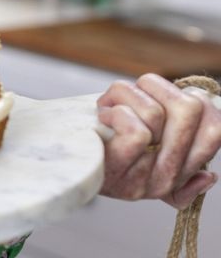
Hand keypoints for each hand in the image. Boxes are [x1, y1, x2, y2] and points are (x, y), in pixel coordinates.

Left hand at [96, 73, 220, 208]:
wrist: (61, 166)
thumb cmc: (101, 154)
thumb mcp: (142, 165)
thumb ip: (179, 172)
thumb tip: (208, 175)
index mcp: (178, 173)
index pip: (216, 130)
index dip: (200, 102)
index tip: (169, 96)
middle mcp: (165, 178)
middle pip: (190, 109)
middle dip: (160, 88)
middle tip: (138, 91)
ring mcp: (142, 176)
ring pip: (155, 112)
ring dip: (127, 94)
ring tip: (112, 102)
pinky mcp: (118, 166)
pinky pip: (135, 129)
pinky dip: (114, 109)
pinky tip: (102, 114)